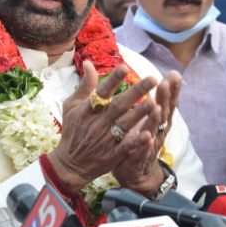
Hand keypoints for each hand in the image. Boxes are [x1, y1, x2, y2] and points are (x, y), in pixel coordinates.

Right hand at [47, 60, 158, 191]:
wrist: (70, 164)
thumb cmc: (73, 130)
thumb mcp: (72, 106)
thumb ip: (84, 85)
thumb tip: (89, 62)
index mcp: (87, 110)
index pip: (101, 92)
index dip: (113, 80)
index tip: (125, 67)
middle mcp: (97, 123)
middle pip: (118, 105)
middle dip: (136, 92)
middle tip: (153, 79)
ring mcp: (105, 140)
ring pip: (125, 125)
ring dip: (140, 114)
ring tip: (155, 102)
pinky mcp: (112, 155)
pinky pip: (126, 147)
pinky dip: (136, 142)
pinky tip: (148, 134)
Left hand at [113, 70, 181, 195]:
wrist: (136, 172)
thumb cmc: (141, 139)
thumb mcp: (149, 118)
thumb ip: (154, 99)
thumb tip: (162, 78)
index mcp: (159, 120)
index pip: (167, 102)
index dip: (171, 90)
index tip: (174, 74)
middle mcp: (158, 131)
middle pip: (163, 113)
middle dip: (165, 99)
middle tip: (166, 84)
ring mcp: (150, 145)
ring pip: (154, 130)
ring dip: (155, 119)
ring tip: (157, 108)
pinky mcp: (139, 158)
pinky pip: (142, 150)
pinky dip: (145, 144)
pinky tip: (147, 137)